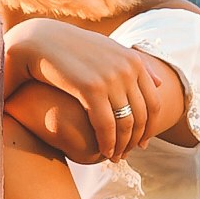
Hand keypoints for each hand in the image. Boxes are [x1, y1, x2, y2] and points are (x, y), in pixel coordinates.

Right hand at [4, 20, 177, 161]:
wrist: (39, 41)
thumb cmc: (72, 49)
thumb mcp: (109, 51)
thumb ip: (135, 66)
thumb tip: (160, 83)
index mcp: (133, 61)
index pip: (154, 103)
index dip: (150, 128)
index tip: (141, 144)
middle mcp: (127, 69)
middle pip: (142, 116)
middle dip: (136, 140)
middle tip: (126, 155)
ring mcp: (111, 78)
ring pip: (126, 123)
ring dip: (122, 145)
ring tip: (114, 157)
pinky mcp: (91, 88)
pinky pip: (107, 125)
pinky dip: (107, 142)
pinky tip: (102, 151)